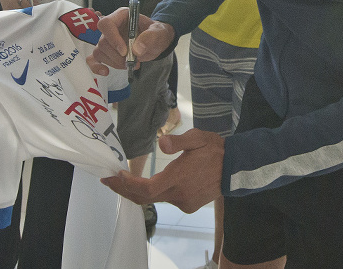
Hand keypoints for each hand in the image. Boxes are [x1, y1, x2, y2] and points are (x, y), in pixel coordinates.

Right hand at [86, 7, 173, 74]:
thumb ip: (150, 37)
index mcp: (121, 16)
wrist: (156, 42)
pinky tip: (105, 72)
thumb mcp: (159, 32)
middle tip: (132, 61)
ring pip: (99, 52)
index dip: (112, 38)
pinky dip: (96, 67)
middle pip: (103, 41)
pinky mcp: (107, 52)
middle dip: (117, 56)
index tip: (124, 51)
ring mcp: (107, 40)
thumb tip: (137, 50)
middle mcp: (112, 27)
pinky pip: (93, 59)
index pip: (106, 23)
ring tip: (129, 65)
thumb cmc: (156, 33)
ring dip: (113, 62)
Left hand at [100, 129, 224, 212]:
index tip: (114, 176)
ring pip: (154, 199)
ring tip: (120, 181)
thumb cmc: (214, 150)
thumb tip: (161, 142)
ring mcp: (184, 201)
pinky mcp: (188, 204)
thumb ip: (177, 141)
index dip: (128, 184)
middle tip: (107, 181)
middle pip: (145, 197)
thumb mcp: (196, 138)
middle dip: (124, 189)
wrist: (236, 168)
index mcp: (178, 178)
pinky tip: (143, 185)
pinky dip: (151, 193)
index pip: (147, 188)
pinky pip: (165, 199)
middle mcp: (179, 194)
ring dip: (136, 191)